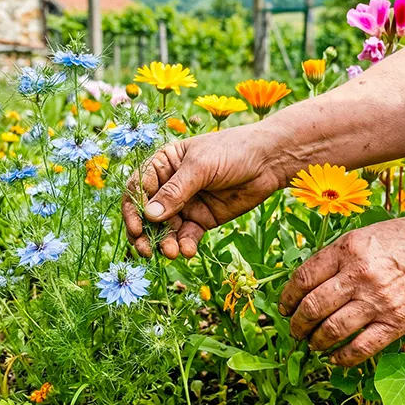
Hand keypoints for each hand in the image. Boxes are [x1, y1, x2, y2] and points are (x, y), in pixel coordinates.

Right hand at [124, 125, 291, 258]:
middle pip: (148, 213)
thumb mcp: (201, 167)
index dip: (134, 209)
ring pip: (166, 229)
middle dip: (145, 233)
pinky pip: (187, 236)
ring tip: (171, 253)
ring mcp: (186, 204)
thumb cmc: (233, 151)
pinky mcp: (203, 220)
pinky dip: (185, 245)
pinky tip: (188, 251)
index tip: (137, 228)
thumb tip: (150, 216)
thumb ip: (175, 191)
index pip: (139, 188)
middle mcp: (171, 185)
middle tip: (146, 250)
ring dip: (165, 243)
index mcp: (164, 164)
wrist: (270, 161)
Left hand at [279, 215, 404, 365]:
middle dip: (297, 324)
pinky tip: (335, 358)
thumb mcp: (367, 235)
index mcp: (347, 248)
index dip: (287, 297)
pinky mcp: (396, 322)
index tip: (285, 307)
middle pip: (312, 307)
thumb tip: (309, 283)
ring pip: (330, 331)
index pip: (303, 278)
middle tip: (295, 330)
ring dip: (315, 342)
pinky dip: (341, 358)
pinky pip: (360, 348)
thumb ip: (339, 256)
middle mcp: (358, 275)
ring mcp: (377, 301)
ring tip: (313, 345)